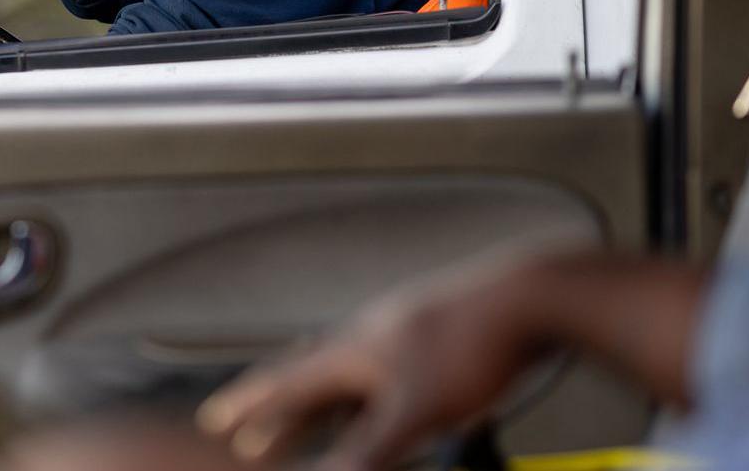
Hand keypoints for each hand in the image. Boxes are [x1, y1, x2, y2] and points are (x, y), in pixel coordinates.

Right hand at [196, 268, 539, 470]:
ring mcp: (402, 331)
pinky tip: (387, 397)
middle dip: (280, 412)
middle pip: (310, 378)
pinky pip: (383, 369)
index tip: (216, 419)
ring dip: (324, 404)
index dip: (251, 407)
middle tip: (252, 436)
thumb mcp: (416, 413)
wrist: (532, 297)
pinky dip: (368, 394)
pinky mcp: (435, 333)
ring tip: (313, 422)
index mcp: (353, 350)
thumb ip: (368, 451)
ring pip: (348, 373)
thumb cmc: (474, 348)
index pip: (287, 383)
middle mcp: (369, 334)